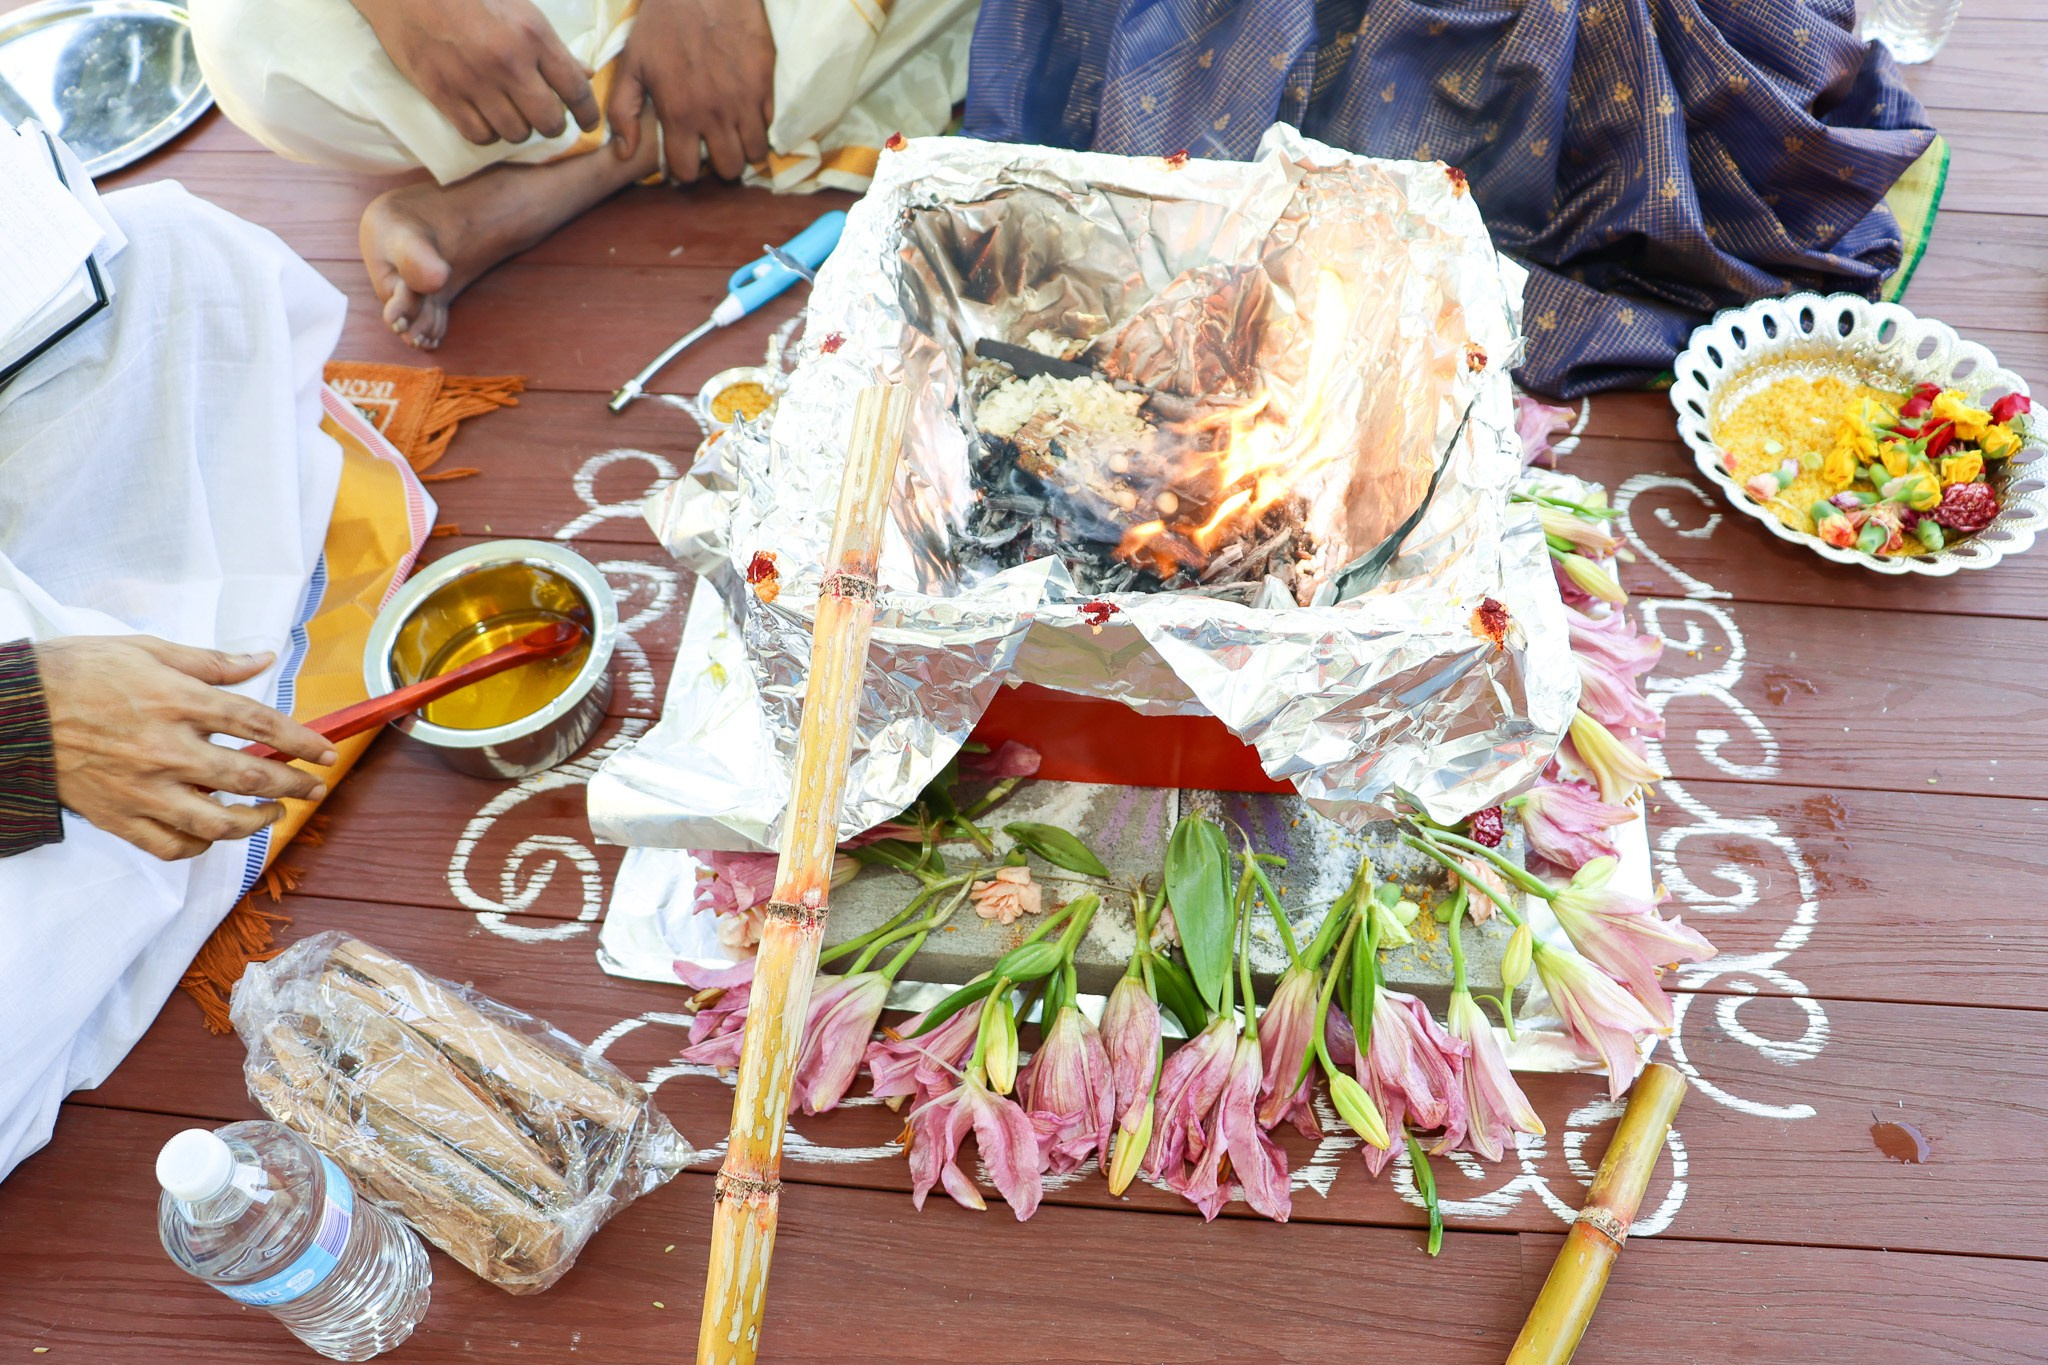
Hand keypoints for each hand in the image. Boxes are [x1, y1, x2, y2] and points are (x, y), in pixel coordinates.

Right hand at [36, 637, 338, 861]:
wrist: (15, 710)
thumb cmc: (80, 671)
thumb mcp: (148, 650)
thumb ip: (211, 662)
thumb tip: (262, 658)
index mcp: (177, 701)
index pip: (257, 723)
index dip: (301, 740)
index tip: (326, 752)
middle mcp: (166, 749)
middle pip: (248, 775)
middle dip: (293, 784)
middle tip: (315, 787)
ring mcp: (142, 789)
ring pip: (216, 822)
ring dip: (256, 822)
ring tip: (273, 812)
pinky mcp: (118, 817)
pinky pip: (171, 846)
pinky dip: (200, 846)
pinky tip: (215, 833)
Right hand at [351, 0, 599, 146]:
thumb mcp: (519, 7)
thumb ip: (550, 45)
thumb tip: (584, 73)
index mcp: (532, 35)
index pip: (575, 89)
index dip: (588, 113)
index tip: (589, 122)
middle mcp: (508, 63)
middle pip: (548, 121)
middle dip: (552, 124)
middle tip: (545, 116)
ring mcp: (475, 82)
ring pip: (515, 133)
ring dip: (518, 128)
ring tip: (511, 112)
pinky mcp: (444, 94)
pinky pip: (480, 135)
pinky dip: (487, 132)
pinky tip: (486, 117)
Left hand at [608, 0, 774, 182]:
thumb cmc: (663, 23)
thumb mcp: (633, 63)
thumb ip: (623, 111)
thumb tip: (624, 153)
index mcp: (680, 113)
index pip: (688, 171)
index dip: (685, 169)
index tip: (685, 156)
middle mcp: (715, 115)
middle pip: (728, 169)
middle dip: (719, 164)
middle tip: (713, 147)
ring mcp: (745, 102)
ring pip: (754, 153)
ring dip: (743, 148)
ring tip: (733, 133)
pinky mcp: (766, 85)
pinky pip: (768, 123)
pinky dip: (758, 123)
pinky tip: (745, 109)